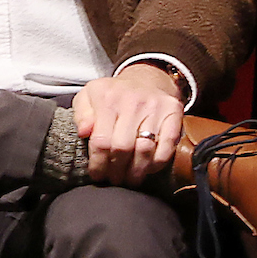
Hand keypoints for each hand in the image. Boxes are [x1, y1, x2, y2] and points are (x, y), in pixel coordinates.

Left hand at [70, 67, 186, 182]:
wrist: (147, 78)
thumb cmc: (115, 93)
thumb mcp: (89, 95)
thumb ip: (82, 114)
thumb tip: (84, 132)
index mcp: (107, 98)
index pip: (101, 141)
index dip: (98, 164)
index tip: (97, 174)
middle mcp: (133, 102)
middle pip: (123, 148)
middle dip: (116, 170)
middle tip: (114, 179)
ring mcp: (156, 108)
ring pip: (145, 150)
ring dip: (136, 171)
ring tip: (130, 179)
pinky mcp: (174, 113)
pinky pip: (168, 146)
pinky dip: (157, 163)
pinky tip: (148, 168)